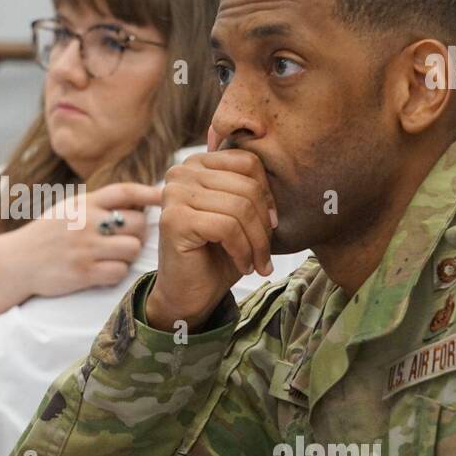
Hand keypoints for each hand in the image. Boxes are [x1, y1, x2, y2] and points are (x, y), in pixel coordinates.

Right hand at [15, 182, 162, 297]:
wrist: (15, 262)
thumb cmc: (46, 236)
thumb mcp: (67, 209)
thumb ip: (97, 204)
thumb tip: (138, 202)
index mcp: (83, 204)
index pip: (124, 192)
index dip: (149, 193)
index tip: (166, 194)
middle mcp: (85, 223)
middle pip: (138, 224)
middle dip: (139, 233)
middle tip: (126, 240)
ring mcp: (85, 248)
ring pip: (132, 249)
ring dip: (128, 255)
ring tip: (112, 257)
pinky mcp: (83, 273)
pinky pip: (119, 272)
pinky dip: (116, 273)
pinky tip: (102, 271)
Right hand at [147, 149, 276, 330]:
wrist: (189, 293)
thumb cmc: (217, 254)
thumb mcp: (240, 215)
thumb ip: (251, 188)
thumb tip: (282, 174)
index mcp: (197, 163)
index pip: (248, 162)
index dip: (267, 195)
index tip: (271, 224)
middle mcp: (180, 172)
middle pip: (247, 186)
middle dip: (264, 225)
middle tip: (265, 252)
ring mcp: (174, 194)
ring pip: (240, 208)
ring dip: (257, 242)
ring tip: (257, 262)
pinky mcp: (174, 220)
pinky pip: (227, 227)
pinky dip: (243, 251)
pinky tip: (244, 266)